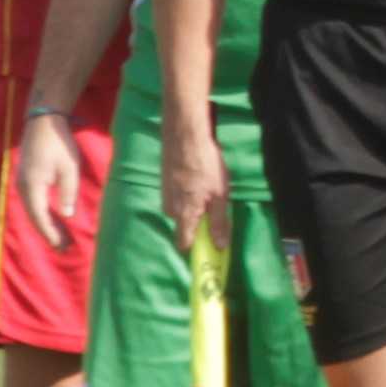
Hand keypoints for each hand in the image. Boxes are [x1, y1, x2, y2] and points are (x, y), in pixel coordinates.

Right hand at [17, 111, 85, 251]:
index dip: (51, 233)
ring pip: (33, 211)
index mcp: (33, 186)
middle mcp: (23, 187)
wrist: (43, 123)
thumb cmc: (59, 144)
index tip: (61, 247)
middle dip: (49, 234)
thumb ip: (68, 192)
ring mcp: (22, 183)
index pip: (40, 217)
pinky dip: (42, 215)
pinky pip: (33, 203)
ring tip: (60, 239)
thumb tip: (66, 216)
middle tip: (64, 249)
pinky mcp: (26, 180)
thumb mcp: (69, 169)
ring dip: (46, 225)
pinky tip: (53, 221)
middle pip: (34, 217)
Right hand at [160, 118, 228, 252]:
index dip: (198, 249)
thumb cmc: (206, 166)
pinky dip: (189, 194)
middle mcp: (170, 209)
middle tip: (217, 208)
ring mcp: (165, 195)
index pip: (184, 245)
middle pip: (185, 227)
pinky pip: (178, 197)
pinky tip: (199, 179)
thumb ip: (219, 223)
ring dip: (195, 205)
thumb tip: (220, 247)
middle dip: (200, 223)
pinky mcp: (164, 183)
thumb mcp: (221, 196)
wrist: (185, 137)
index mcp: (184, 216)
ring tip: (209, 188)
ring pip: (182, 210)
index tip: (211, 247)